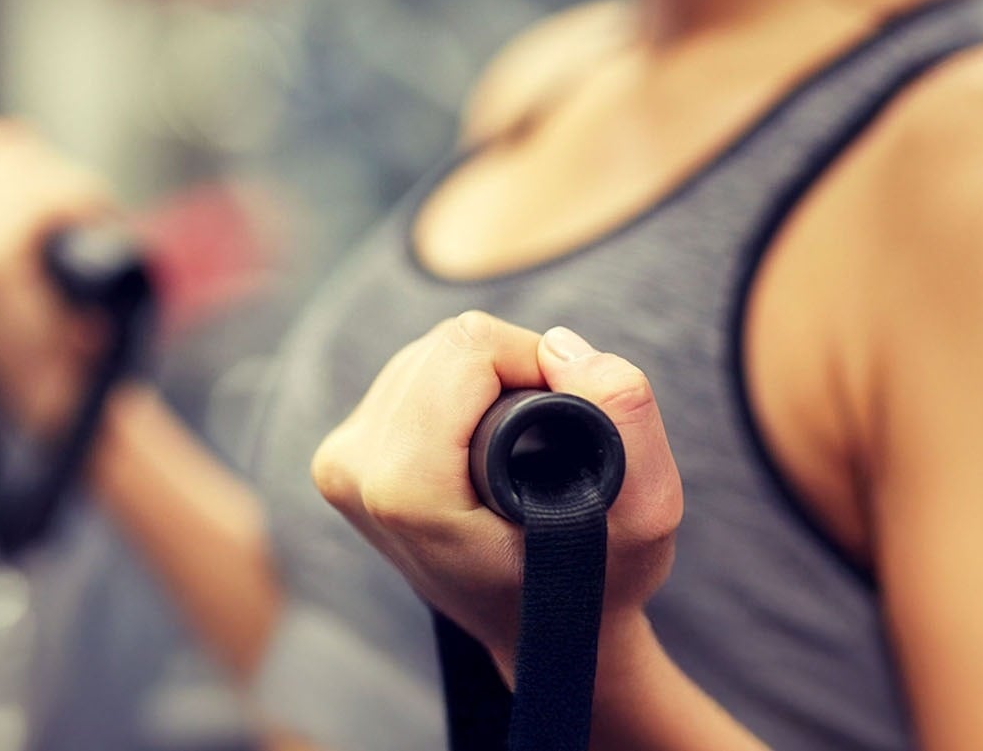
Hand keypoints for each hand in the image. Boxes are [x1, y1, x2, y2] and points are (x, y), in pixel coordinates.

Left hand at [311, 311, 683, 671]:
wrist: (545, 638)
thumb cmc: (594, 581)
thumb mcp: (644, 512)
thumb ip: (624, 418)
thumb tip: (560, 345)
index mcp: (404, 488)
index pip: (468, 348)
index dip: (537, 363)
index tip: (570, 417)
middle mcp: (354, 471)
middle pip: (445, 344)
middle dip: (511, 368)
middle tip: (550, 433)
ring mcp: (339, 465)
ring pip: (427, 353)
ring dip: (486, 378)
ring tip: (520, 443)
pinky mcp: (340, 458)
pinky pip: (410, 375)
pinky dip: (457, 388)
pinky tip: (482, 437)